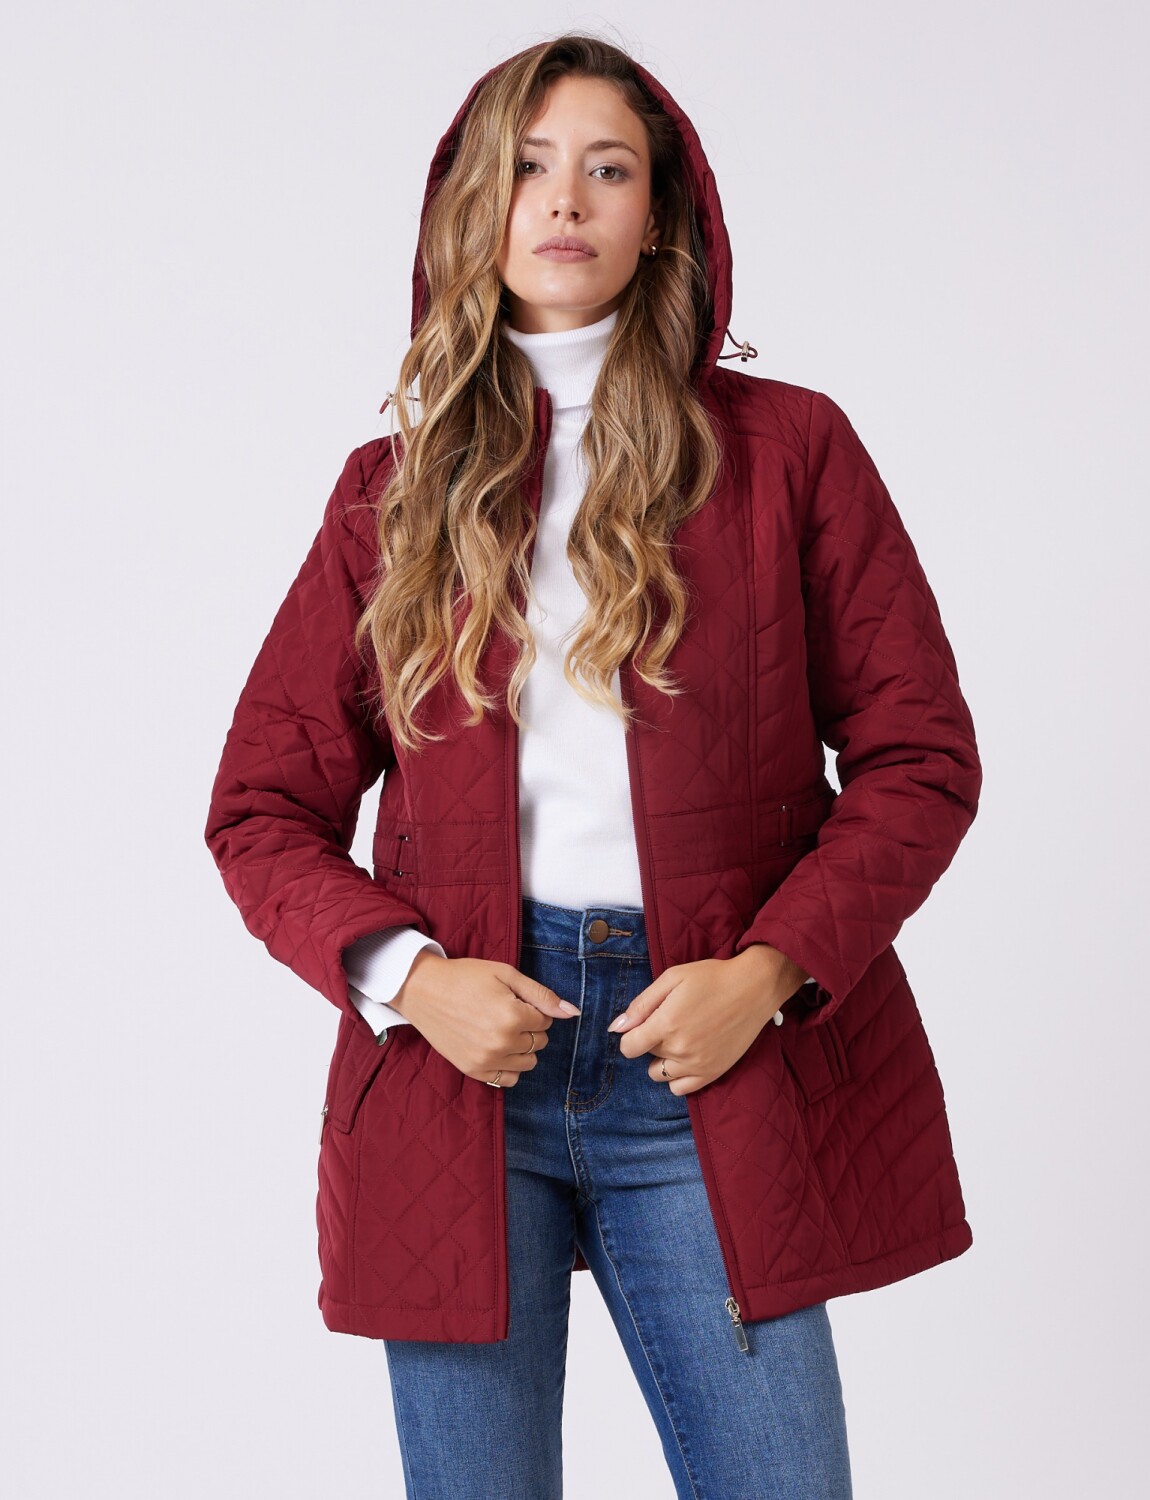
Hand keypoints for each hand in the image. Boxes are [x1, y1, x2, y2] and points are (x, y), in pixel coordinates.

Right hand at [389, 950, 581, 1084]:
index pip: (546, 1021)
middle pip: (539, 1042)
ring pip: (528, 1063)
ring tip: (500, 1029)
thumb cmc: (465, 977)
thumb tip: (573, 1012)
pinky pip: (508, 1080)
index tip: (514, 1000)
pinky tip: (496, 1048)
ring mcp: (486, 1060)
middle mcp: (501, 1043)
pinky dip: (509, 1067)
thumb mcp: (506, 974)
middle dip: (530, 1027)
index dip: (534, 1008)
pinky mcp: (473, 1070)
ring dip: (521, 1047)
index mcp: (512, 1016)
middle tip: (505, 1012)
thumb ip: (541, 995)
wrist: (422, 990)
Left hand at [608, 945, 808, 1095]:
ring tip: (679, 1039)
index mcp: (667, 1024)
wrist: (754, 988)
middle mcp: (680, 1049)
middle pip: (647, 1055)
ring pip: (659, 1075)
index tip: (644, 1023)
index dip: (631, 1034)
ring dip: (663, 1059)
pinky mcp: (713, 1072)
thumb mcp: (672, 978)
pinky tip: (687, 1056)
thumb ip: (642, 1004)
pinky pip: (681, 1089)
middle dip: (652, 1039)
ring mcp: (697, 1064)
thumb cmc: (712, 977)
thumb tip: (617, 1028)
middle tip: (672, 1020)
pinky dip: (677, 1076)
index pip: (629, 1047)